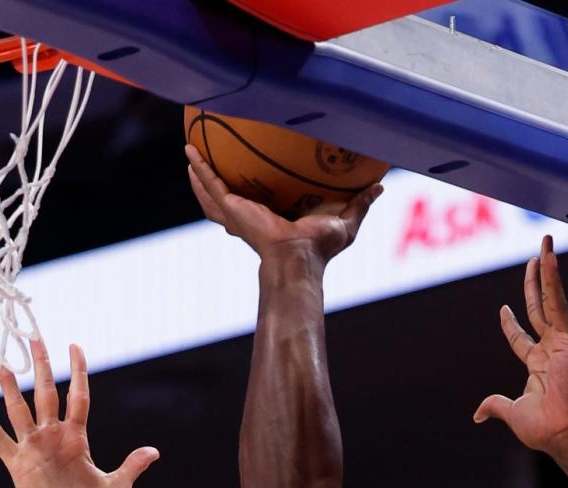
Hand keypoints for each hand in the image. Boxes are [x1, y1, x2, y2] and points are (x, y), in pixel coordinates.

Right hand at [0, 340, 158, 487]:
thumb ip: (131, 466)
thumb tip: (153, 451)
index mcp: (77, 440)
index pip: (77, 398)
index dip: (78, 372)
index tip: (75, 346)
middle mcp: (53, 440)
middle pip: (46, 394)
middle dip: (40, 366)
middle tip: (34, 336)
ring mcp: (34, 450)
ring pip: (20, 410)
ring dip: (10, 385)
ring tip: (1, 358)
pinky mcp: (18, 466)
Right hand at [185, 146, 380, 265]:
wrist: (300, 258)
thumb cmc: (320, 247)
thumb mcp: (344, 220)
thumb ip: (359, 203)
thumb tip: (379, 186)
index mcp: (274, 219)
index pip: (262, 203)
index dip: (256, 191)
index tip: (254, 173)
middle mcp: (253, 216)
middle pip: (231, 198)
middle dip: (220, 183)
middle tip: (213, 160)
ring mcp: (239, 213)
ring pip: (213, 193)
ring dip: (200, 175)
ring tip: (191, 153)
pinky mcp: (233, 208)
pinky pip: (211, 184)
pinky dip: (198, 168)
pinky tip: (188, 149)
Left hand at [474, 236, 567, 453]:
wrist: (563, 434)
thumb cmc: (544, 429)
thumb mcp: (512, 413)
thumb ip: (496, 405)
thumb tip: (478, 413)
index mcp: (538, 366)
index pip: (521, 339)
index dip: (510, 325)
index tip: (502, 310)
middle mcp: (552, 350)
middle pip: (539, 310)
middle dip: (534, 284)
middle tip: (532, 259)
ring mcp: (561, 343)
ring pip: (552, 299)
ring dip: (548, 271)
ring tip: (545, 244)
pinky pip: (559, 303)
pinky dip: (554, 280)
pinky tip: (550, 258)